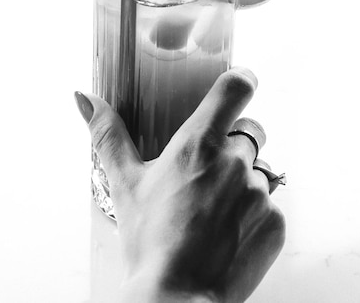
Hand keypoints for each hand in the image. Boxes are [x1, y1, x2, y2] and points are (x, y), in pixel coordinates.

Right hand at [76, 68, 285, 301]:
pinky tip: (228, 236)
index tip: (240, 83)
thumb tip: (83, 97)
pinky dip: (254, 215)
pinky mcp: (276, 222)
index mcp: (198, 144)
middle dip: (232, 147)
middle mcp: (234, 161)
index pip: (236, 88)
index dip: (242, 80)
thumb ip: (108, 134)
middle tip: (206, 177)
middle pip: (249, 133)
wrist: (178, 301)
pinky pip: (270, 205)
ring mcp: (258, 192)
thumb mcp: (124, 185)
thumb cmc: (149, 243)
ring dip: (242, 183)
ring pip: (258, 171)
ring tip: (212, 214)